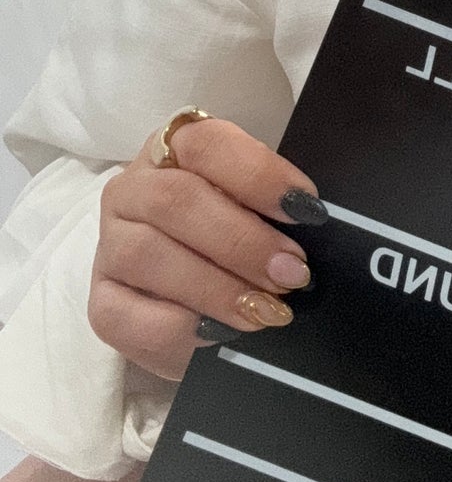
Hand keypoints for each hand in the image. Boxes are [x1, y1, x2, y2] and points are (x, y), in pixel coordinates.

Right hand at [88, 117, 325, 380]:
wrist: (193, 293)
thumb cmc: (239, 231)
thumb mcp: (261, 207)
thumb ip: (281, 207)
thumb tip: (319, 225)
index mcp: (175, 147)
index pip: (209, 145)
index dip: (261, 176)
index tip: (308, 211)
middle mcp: (132, 189)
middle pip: (177, 201)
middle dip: (244, 242)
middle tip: (293, 274)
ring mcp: (111, 245)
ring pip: (149, 256)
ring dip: (216, 287)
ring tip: (267, 311)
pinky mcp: (101, 301)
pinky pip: (128, 316)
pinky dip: (181, 329)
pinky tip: (220, 336)